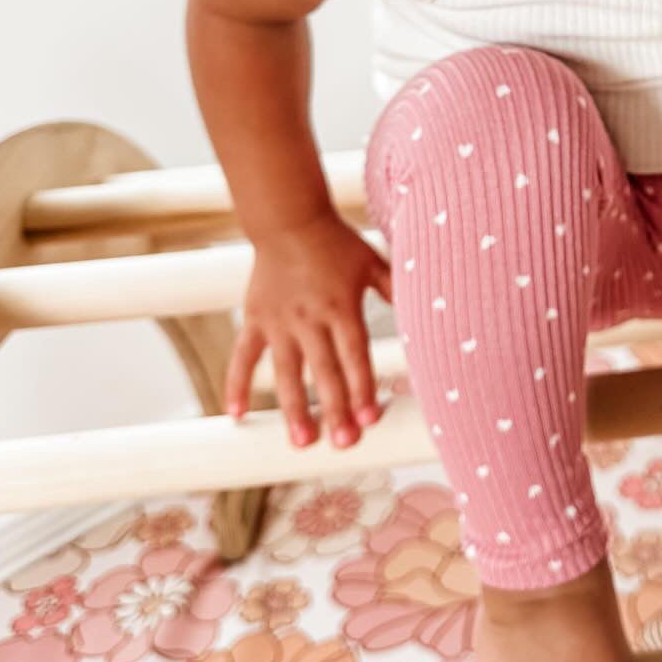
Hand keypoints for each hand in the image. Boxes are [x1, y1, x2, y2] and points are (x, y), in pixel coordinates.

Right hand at [226, 215, 390, 447]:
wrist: (288, 218)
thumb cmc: (336, 242)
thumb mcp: (372, 263)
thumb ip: (395, 290)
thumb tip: (425, 312)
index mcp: (341, 307)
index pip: (355, 355)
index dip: (363, 388)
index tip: (370, 419)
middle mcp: (309, 318)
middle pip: (324, 371)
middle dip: (334, 409)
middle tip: (343, 443)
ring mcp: (279, 322)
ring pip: (285, 372)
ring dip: (293, 408)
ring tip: (301, 441)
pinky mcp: (255, 319)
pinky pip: (243, 356)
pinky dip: (236, 385)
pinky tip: (237, 415)